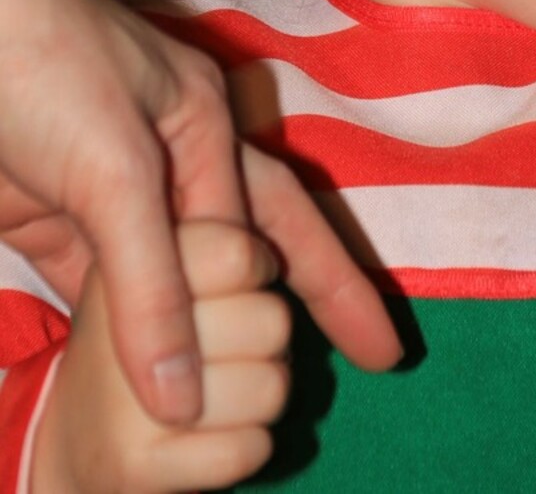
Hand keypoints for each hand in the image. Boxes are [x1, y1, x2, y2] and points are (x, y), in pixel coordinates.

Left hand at [0, 0, 400, 425]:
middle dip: (309, 298)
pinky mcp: (52, 221)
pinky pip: (105, 295)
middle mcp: (166, 156)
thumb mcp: (114, 168)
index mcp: (202, 121)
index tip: (375, 349)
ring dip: (210, 331)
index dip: (327, 287)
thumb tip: (185, 398)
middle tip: (372, 356)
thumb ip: (154, 283)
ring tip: (255, 392)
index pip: (277, 220)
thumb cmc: (42, 64)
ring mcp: (108, 190)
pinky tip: (154, 380)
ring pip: (178, 277)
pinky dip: (128, 338)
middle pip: (253, 243)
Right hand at [30, 221, 290, 493]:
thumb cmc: (154, 340)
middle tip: (232, 350)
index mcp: (131, 257)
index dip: (258, 270)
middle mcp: (120, 324)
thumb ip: (226, 246)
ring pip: (270, 388)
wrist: (81, 438)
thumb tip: (276, 259)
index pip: (238, 253)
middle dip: (269, 342)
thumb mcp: (171, 271)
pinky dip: (250, 447)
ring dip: (264, 396)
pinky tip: (215, 438)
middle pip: (272, 321)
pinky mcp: (134, 466)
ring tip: (225, 393)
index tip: (237, 287)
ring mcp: (123, 399)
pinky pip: (250, 449)